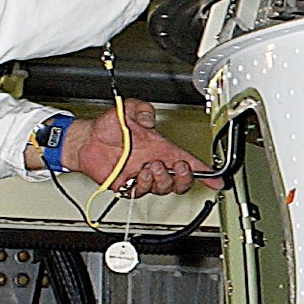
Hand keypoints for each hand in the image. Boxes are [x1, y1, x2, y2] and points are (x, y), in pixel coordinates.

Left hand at [57, 102, 217, 197]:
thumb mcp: (128, 110)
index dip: (205, 172)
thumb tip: (152, 120)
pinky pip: (142, 194)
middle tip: (177, 166)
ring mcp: (142, 177)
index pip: (189, 162)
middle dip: (184, 177)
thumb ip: (142, 109)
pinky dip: (144, 186)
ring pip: (164, 188)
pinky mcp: (128, 186)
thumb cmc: (108, 128)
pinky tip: (139, 175)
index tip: (216, 179)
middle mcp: (154, 164)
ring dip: (162, 179)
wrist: (87, 141)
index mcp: (161, 149)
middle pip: (180, 181)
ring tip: (152, 167)